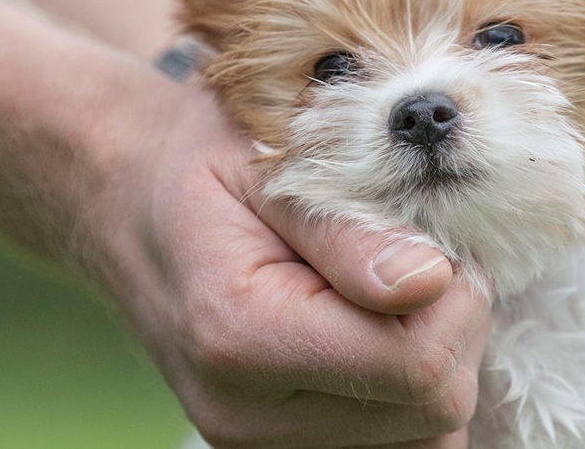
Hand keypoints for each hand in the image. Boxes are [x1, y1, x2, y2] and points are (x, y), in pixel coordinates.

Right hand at [83, 81, 487, 447]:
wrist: (130, 207)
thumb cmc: (203, 167)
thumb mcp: (272, 165)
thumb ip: (348, 231)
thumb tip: (431, 282)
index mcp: (239, 334)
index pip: (416, 365)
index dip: (454, 296)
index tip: (431, 239)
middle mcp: (246, 414)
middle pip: (434, 406)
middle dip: (453, 324)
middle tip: (415, 255)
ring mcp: (259, 446)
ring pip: (429, 433)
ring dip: (438, 357)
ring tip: (389, 291)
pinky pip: (400, 442)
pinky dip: (410, 389)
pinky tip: (381, 331)